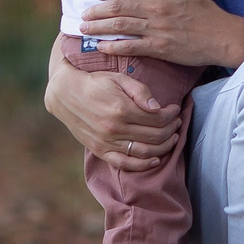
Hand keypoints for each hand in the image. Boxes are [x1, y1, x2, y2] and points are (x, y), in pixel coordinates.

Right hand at [43, 49, 183, 170]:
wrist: (65, 94)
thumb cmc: (95, 82)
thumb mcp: (118, 78)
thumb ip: (140, 92)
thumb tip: (159, 108)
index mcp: (121, 109)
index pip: (157, 118)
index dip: (172, 114)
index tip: (175, 109)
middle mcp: (114, 128)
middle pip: (155, 135)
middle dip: (172, 129)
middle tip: (177, 122)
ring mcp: (107, 142)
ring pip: (144, 151)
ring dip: (164, 146)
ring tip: (172, 137)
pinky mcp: (100, 151)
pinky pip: (125, 164)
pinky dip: (143, 165)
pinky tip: (155, 159)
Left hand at [82, 0, 243, 68]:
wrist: (221, 35)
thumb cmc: (203, 11)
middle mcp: (155, 8)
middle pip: (117, 7)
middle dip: (96, 11)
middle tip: (83, 15)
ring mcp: (156, 28)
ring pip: (120, 26)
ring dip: (98, 27)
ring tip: (85, 29)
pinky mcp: (159, 47)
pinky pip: (130, 46)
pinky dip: (113, 46)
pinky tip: (100, 47)